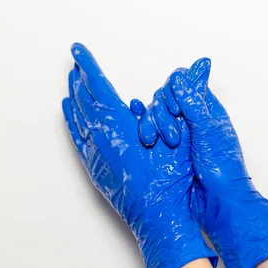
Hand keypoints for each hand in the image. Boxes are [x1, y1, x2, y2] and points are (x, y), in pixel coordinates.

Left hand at [61, 44, 216, 267]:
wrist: (160, 218)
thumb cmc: (172, 180)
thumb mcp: (182, 134)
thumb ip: (184, 97)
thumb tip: (198, 67)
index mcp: (119, 125)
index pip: (97, 85)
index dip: (87, 64)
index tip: (77, 49)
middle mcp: (101, 137)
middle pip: (84, 100)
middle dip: (80, 78)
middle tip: (75, 62)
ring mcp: (95, 155)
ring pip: (78, 119)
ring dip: (75, 98)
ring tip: (71, 82)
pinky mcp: (94, 168)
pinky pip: (77, 138)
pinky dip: (71, 121)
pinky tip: (68, 112)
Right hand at [132, 59, 267, 267]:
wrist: (217, 203)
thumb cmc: (222, 168)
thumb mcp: (209, 131)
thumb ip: (193, 102)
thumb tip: (179, 77)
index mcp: (206, 109)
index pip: (183, 84)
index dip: (173, 91)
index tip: (174, 109)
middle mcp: (191, 119)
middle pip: (164, 99)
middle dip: (161, 113)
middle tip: (171, 136)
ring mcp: (177, 135)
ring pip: (154, 115)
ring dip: (150, 125)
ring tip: (152, 142)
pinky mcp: (165, 151)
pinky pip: (149, 132)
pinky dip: (141, 128)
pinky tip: (138, 132)